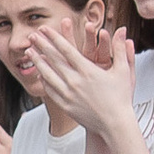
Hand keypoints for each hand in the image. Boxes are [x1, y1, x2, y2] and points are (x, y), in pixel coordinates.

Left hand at [17, 21, 133, 133]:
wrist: (115, 124)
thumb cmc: (122, 98)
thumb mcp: (124, 71)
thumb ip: (120, 49)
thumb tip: (122, 29)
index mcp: (88, 71)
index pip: (66, 49)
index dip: (54, 37)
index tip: (44, 29)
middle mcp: (75, 82)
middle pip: (54, 60)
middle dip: (41, 45)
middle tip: (32, 35)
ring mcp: (69, 95)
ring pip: (48, 75)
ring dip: (38, 62)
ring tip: (29, 52)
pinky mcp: (66, 106)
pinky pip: (51, 91)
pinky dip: (44, 80)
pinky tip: (40, 74)